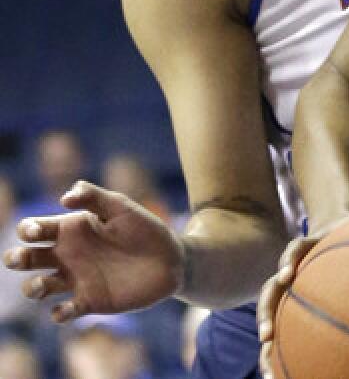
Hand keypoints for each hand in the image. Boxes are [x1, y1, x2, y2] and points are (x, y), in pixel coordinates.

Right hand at [2, 181, 183, 320]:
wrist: (171, 260)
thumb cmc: (145, 229)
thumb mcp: (122, 207)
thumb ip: (95, 197)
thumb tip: (64, 197)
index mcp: (71, 229)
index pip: (33, 229)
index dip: (27, 230)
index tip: (37, 232)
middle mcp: (67, 255)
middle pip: (26, 258)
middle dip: (16, 258)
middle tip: (20, 258)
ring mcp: (76, 280)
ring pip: (36, 287)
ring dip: (31, 288)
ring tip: (43, 284)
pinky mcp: (89, 301)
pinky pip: (63, 312)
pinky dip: (59, 313)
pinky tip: (69, 308)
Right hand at [258, 188, 348, 378]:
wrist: (337, 230)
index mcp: (309, 246)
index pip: (294, 249)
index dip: (289, 260)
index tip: (288, 274)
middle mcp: (293, 269)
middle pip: (272, 290)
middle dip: (267, 311)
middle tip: (266, 333)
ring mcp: (291, 291)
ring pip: (273, 316)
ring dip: (268, 341)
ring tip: (268, 369)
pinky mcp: (295, 308)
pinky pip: (285, 331)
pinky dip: (280, 353)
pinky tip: (282, 378)